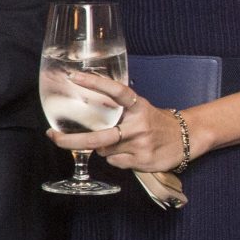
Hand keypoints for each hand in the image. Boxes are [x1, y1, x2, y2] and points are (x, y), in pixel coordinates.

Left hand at [48, 71, 202, 170]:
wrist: (187, 138)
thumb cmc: (155, 122)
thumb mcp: (140, 109)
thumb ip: (117, 109)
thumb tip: (87, 111)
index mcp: (138, 106)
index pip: (115, 91)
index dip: (95, 83)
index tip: (74, 77)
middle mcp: (138, 124)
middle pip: (98, 136)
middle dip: (70, 140)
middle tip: (53, 136)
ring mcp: (140, 144)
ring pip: (104, 151)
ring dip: (104, 148)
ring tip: (123, 142)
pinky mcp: (142, 161)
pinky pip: (115, 162)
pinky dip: (116, 158)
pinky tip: (130, 153)